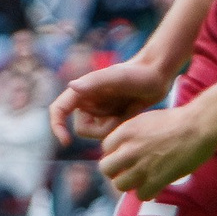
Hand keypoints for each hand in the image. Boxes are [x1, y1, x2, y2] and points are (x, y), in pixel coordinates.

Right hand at [51, 58, 171, 145]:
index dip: (57, 126)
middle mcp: (88, 101)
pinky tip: (131, 114)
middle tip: (119, 116)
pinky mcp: (112, 116)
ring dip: (112, 128)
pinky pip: (110, 132)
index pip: (59, 109)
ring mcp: (100, 110)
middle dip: (100, 128)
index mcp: (83, 90)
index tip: (66, 142)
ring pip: (97, 133)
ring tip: (128, 112)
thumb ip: (94, 82)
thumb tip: (72, 87)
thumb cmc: (139, 73)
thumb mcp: (118, 77)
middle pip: (82, 128)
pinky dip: (120, 128)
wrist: (159, 74)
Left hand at [97, 107, 216, 200]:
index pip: (105, 149)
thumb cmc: (177, 121)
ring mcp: (141, 166)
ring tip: (143, 180)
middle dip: (116, 171)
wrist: (198, 126)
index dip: (115, 154)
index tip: (125, 156)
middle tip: (129, 171)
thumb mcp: (146, 120)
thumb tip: (123, 147)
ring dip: (130, 184)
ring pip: (120, 185)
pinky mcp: (155, 180)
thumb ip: (131, 134)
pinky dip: (148, 193)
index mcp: (125, 131)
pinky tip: (156, 186)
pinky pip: (141, 195)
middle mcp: (129, 149)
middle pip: (106, 169)